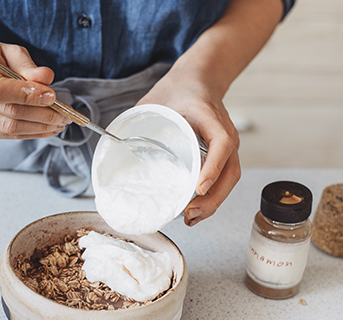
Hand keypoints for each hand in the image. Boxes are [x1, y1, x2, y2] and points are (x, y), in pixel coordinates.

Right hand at [0, 42, 70, 138]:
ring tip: (60, 123)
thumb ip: (27, 65)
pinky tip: (47, 128)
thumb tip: (46, 79)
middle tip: (65, 115)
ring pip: (10, 129)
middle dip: (42, 115)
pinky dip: (31, 133)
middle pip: (9, 113)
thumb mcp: (9, 52)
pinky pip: (8, 136)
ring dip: (40, 128)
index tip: (52, 96)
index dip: (27, 96)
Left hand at [137, 67, 240, 226]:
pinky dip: (213, 196)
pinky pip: (225, 178)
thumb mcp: (154, 100)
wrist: (199, 79)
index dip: (212, 167)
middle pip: (230, 171)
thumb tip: (112, 145)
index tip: (198, 187)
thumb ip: (136, 120)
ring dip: (214, 202)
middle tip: (189, 213)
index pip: (221, 143)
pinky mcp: (224, 154)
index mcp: (209, 116)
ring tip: (192, 217)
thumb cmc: (177, 90)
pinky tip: (197, 210)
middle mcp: (225, 133)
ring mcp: (228, 145)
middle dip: (212, 197)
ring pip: (229, 179)